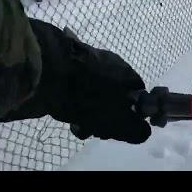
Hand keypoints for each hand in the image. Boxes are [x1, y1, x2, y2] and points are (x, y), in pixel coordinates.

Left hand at [0, 20, 150, 143]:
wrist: (47, 71)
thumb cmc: (88, 98)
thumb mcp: (117, 121)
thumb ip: (135, 130)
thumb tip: (144, 132)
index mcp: (128, 74)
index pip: (139, 96)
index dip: (131, 115)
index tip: (116, 128)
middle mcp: (114, 63)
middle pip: (116, 95)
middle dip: (106, 114)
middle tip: (93, 128)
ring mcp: (91, 59)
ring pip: (96, 90)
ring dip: (89, 108)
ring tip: (74, 122)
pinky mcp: (70, 59)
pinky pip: (79, 83)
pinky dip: (75, 96)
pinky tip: (64, 105)